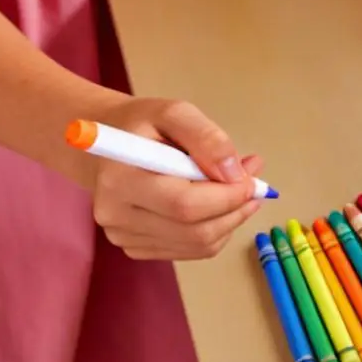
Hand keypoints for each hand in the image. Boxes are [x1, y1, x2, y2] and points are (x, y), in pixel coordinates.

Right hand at [89, 96, 263, 261]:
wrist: (104, 145)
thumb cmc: (142, 124)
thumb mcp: (174, 112)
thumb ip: (207, 138)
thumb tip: (235, 174)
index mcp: (121, 179)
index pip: (183, 204)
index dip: (226, 197)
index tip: (253, 179)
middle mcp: (116, 216)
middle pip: (192, 231)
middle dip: (234, 210)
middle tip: (256, 185)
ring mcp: (123, 237)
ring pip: (195, 245)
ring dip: (229, 221)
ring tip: (240, 190)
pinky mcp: (133, 247)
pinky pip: (188, 249)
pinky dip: (213, 230)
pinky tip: (217, 205)